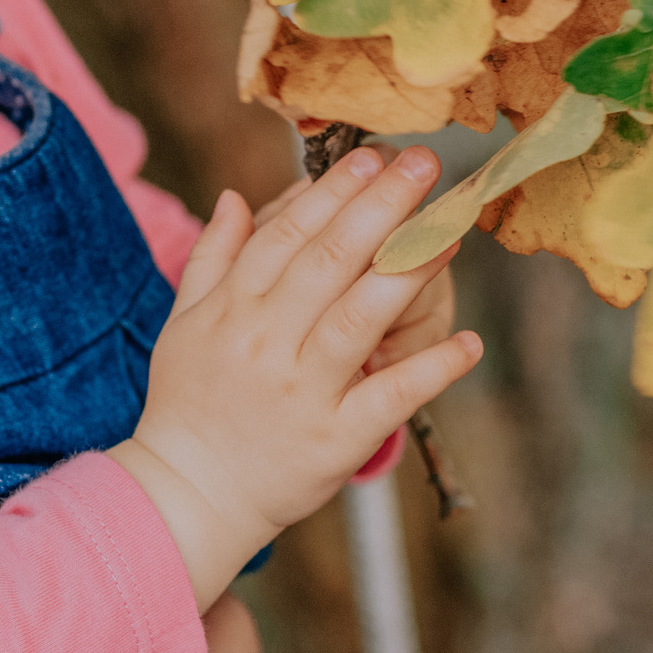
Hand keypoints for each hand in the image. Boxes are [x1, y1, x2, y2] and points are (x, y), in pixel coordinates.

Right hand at [113, 147, 480, 606]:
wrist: (187, 495)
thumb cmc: (188, 404)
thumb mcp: (183, 324)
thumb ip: (213, 257)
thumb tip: (234, 196)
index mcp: (233, 309)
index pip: (288, 235)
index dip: (332, 192)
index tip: (371, 157)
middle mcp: (267, 342)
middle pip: (330, 261)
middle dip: (380, 207)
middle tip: (424, 164)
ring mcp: (302, 391)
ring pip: (359, 318)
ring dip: (409, 271)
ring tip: (451, 231)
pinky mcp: (334, 438)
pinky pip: (389, 398)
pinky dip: (431, 369)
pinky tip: (469, 343)